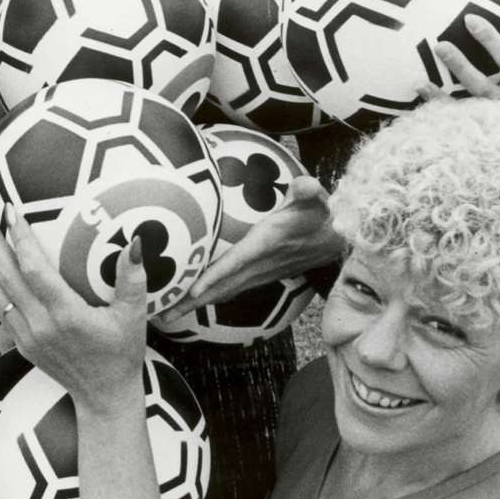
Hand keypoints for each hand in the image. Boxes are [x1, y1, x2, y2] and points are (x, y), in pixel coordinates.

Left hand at [0, 206, 146, 412]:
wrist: (104, 397)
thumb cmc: (122, 354)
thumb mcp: (134, 317)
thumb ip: (132, 279)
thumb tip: (134, 242)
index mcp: (66, 315)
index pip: (34, 270)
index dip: (20, 239)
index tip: (11, 211)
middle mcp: (40, 326)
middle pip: (6, 277)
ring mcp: (27, 337)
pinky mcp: (21, 345)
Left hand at [157, 175, 336, 324]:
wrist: (337, 242)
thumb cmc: (320, 215)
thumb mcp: (317, 199)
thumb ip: (309, 191)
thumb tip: (306, 185)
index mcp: (266, 243)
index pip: (236, 262)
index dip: (214, 277)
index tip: (192, 291)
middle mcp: (260, 264)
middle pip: (221, 285)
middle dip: (192, 301)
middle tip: (161, 313)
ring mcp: (258, 273)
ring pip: (223, 291)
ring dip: (196, 303)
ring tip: (166, 313)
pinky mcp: (258, 275)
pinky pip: (229, 289)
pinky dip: (209, 296)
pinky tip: (191, 301)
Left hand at [433, 0, 499, 128]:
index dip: (491, 42)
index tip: (470, 19)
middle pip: (483, 86)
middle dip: (461, 66)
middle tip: (439, 45)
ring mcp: (496, 115)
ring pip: (467, 104)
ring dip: (443, 93)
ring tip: (421, 75)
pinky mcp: (483, 122)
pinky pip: (457, 114)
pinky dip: (438, 102)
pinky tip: (419, 86)